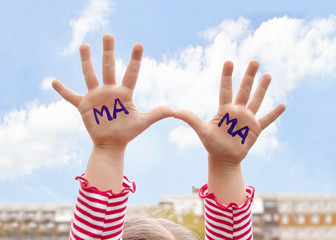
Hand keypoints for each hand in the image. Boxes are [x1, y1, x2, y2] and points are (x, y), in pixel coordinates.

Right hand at [52, 34, 172, 190]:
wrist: (112, 144)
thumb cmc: (127, 133)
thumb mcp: (142, 123)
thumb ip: (156, 114)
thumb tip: (173, 110)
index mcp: (124, 92)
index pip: (131, 72)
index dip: (135, 59)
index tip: (139, 44)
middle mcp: (110, 90)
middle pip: (109, 67)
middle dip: (108, 51)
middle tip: (108, 35)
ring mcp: (96, 96)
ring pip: (90, 75)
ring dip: (86, 61)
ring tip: (84, 45)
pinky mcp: (84, 105)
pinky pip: (70, 96)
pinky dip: (62, 90)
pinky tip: (53, 81)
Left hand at [175, 60, 284, 165]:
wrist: (223, 158)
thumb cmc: (212, 144)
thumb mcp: (202, 131)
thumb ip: (191, 120)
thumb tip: (175, 112)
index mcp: (224, 110)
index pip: (225, 89)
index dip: (227, 76)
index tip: (229, 61)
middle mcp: (237, 111)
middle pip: (244, 90)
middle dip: (249, 76)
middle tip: (255, 61)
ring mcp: (247, 119)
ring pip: (256, 100)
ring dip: (262, 88)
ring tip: (268, 75)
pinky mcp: (256, 129)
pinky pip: (267, 120)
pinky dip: (274, 113)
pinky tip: (283, 105)